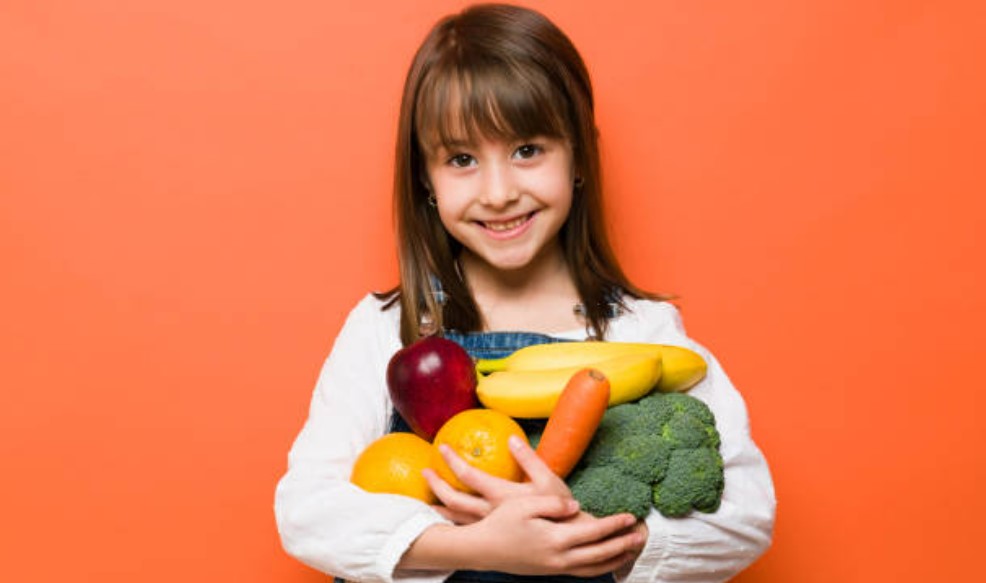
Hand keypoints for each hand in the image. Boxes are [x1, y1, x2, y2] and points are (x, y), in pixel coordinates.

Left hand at [424, 435, 571, 523]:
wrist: (567, 542)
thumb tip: (511, 438)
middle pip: (454, 499)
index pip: (469, 475)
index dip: (453, 460)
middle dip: (436, 485)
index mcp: (501, 496)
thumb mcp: (549, 481)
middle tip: (425, 472)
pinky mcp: (493, 537)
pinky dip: (452, 524)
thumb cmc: (561, 511)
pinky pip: (466, 530)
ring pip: (456, 519)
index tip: (441, 447)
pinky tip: (447, 521)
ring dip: (439, 508)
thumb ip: (529, 459)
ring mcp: (490, 528)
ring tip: (426, 502)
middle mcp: (490, 513)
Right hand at [461, 496, 645, 575]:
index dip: (614, 524)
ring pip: (593, 567)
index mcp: (555, 538)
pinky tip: (603, 561)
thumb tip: (576, 506)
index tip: (630, 516)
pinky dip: (598, 567)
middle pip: (599, 553)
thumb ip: (553, 504)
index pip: (594, 532)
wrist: (482, 550)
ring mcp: (555, 567)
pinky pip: (581, 572)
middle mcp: (559, 557)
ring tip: (629, 551)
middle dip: (622, 544)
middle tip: (640, 536)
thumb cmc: (501, 523)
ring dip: (614, 559)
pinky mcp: (550, 570)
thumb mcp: (525, 504)